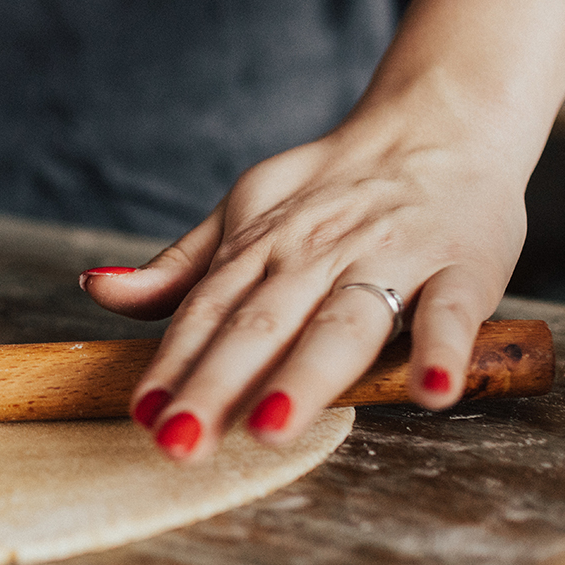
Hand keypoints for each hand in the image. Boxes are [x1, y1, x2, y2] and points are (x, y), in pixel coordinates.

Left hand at [82, 0, 564, 459]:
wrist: (441, 121)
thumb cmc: (336, 186)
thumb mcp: (245, 210)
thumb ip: (182, 264)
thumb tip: (99, 290)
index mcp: (265, 246)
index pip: (209, 311)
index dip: (174, 364)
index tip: (142, 416)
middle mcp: (321, 254)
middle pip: (262, 325)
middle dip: (218, 385)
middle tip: (181, 443)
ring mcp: (394, 258)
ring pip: (343, 322)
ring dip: (307, 375)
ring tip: (272, 428)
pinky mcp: (464, 267)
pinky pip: (452, 312)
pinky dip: (443, 349)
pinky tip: (431, 391)